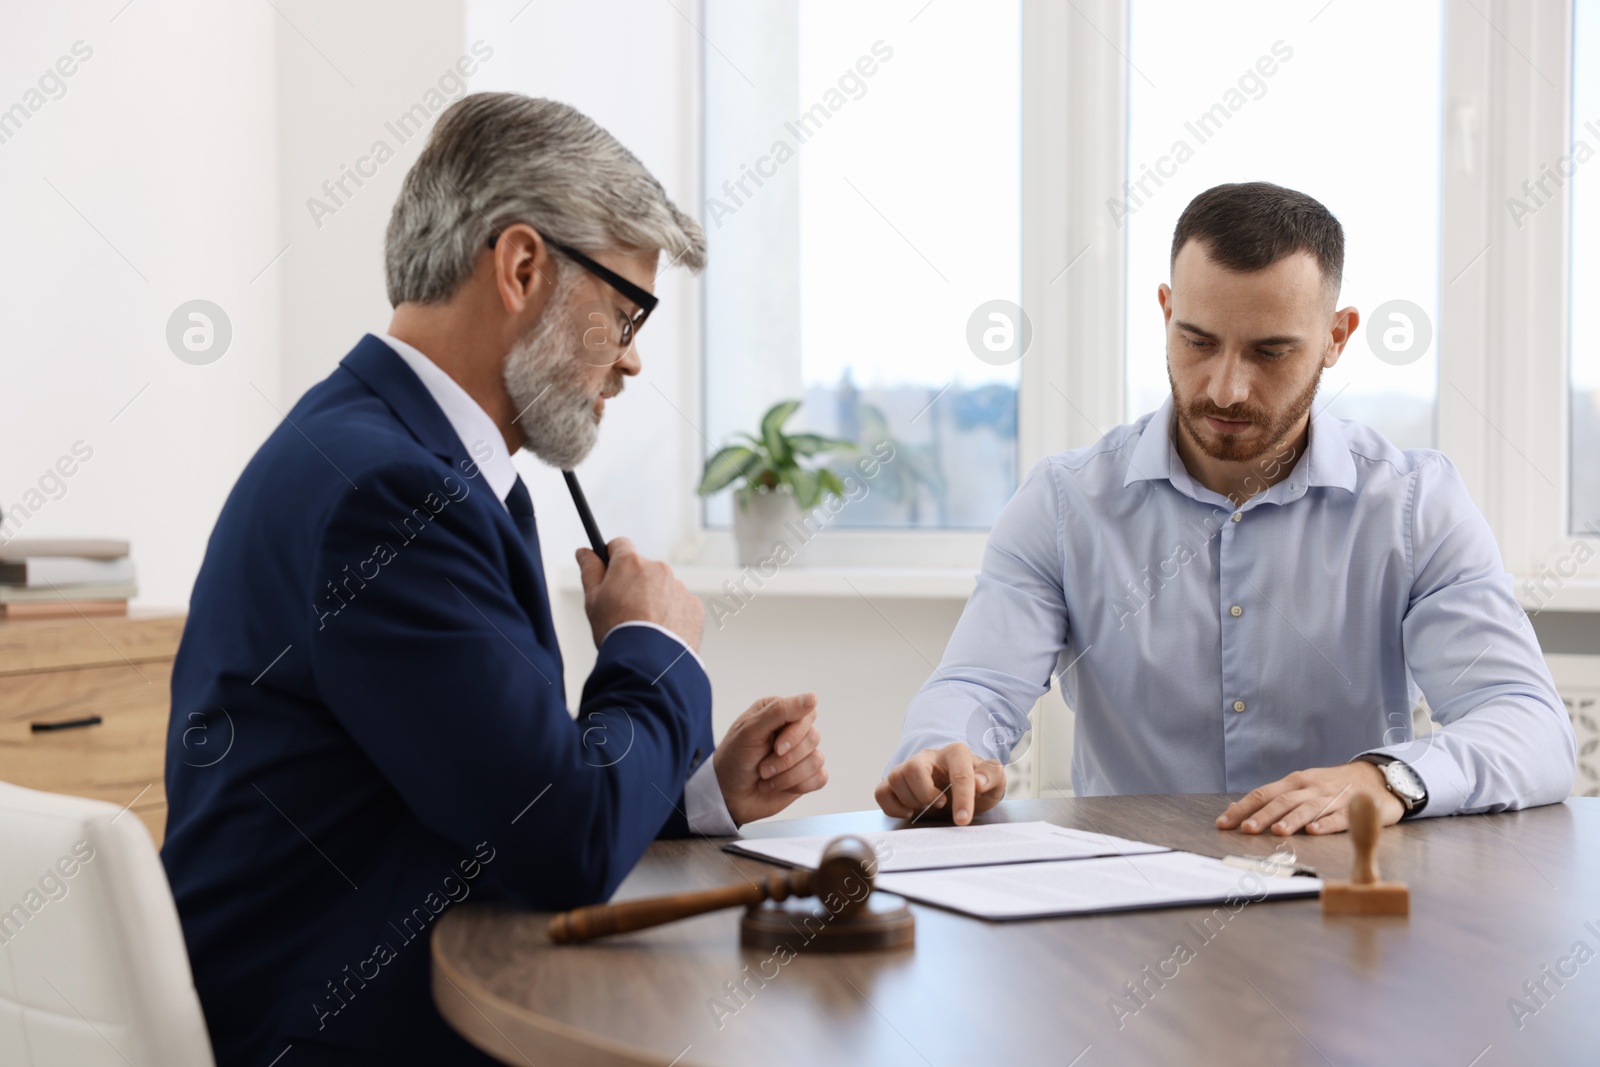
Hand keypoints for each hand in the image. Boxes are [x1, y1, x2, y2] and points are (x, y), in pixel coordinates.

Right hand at [577, 537, 702, 651]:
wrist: (648, 663)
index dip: (612, 557)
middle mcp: (659, 569)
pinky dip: (671, 615)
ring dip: (654, 600)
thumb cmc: (616, 631)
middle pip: (643, 569)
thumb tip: (584, 551)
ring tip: (644, 628)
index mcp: (631, 563)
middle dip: (635, 583)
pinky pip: (679, 605)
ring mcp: (679, 587)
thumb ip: (590, 571)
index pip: (620, 545)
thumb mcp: (593, 600)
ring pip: (663, 588)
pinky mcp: (694, 606)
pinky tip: (661, 634)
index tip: (609, 570)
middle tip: (624, 610)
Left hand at [713, 693, 826, 825]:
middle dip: (786, 759)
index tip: (776, 748)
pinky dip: (798, 786)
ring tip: (766, 779)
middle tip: (763, 769)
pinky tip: (779, 786)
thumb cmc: (733, 760)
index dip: (795, 733)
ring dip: (788, 776)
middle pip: (813, 738)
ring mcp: (801, 754)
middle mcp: (792, 730)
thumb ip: (779, 711)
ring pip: (816, 760)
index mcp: (779, 712)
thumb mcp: (750, 731)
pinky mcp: (806, 776)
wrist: (727, 796)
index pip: (806, 714)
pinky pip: (820, 778)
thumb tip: (812, 698)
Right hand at [875, 742, 1005, 825]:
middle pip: (913, 768)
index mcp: (955, 753)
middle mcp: (928, 757)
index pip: (958, 773)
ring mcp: (908, 768)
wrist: (961, 789)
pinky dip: (892, 806)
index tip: (963, 819)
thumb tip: (979, 783)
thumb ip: (992, 776)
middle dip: (926, 794)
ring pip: (895, 778)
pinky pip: (881, 792)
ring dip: (911, 801)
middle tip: (940, 804)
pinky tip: (909, 812)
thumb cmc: (976, 785)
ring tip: (927, 807)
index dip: (962, 798)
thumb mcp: (994, 782)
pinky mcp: (895, 784)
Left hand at [1215, 761, 1402, 835]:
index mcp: (1295, 782)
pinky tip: (1314, 831)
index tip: (1223, 823)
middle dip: (1261, 816)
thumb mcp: (1302, 786)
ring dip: (1291, 820)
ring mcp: (1332, 797)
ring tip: (1276, 831)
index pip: (1263, 794)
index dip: (1242, 808)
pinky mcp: (1354, 809)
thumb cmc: (1332, 785)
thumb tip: (1240, 812)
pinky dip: (1325, 824)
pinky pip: (1339, 817)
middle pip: (1282, 801)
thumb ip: (1276, 798)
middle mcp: (1310, 788)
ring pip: (1308, 808)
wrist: (1375, 776)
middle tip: (1245, 829)